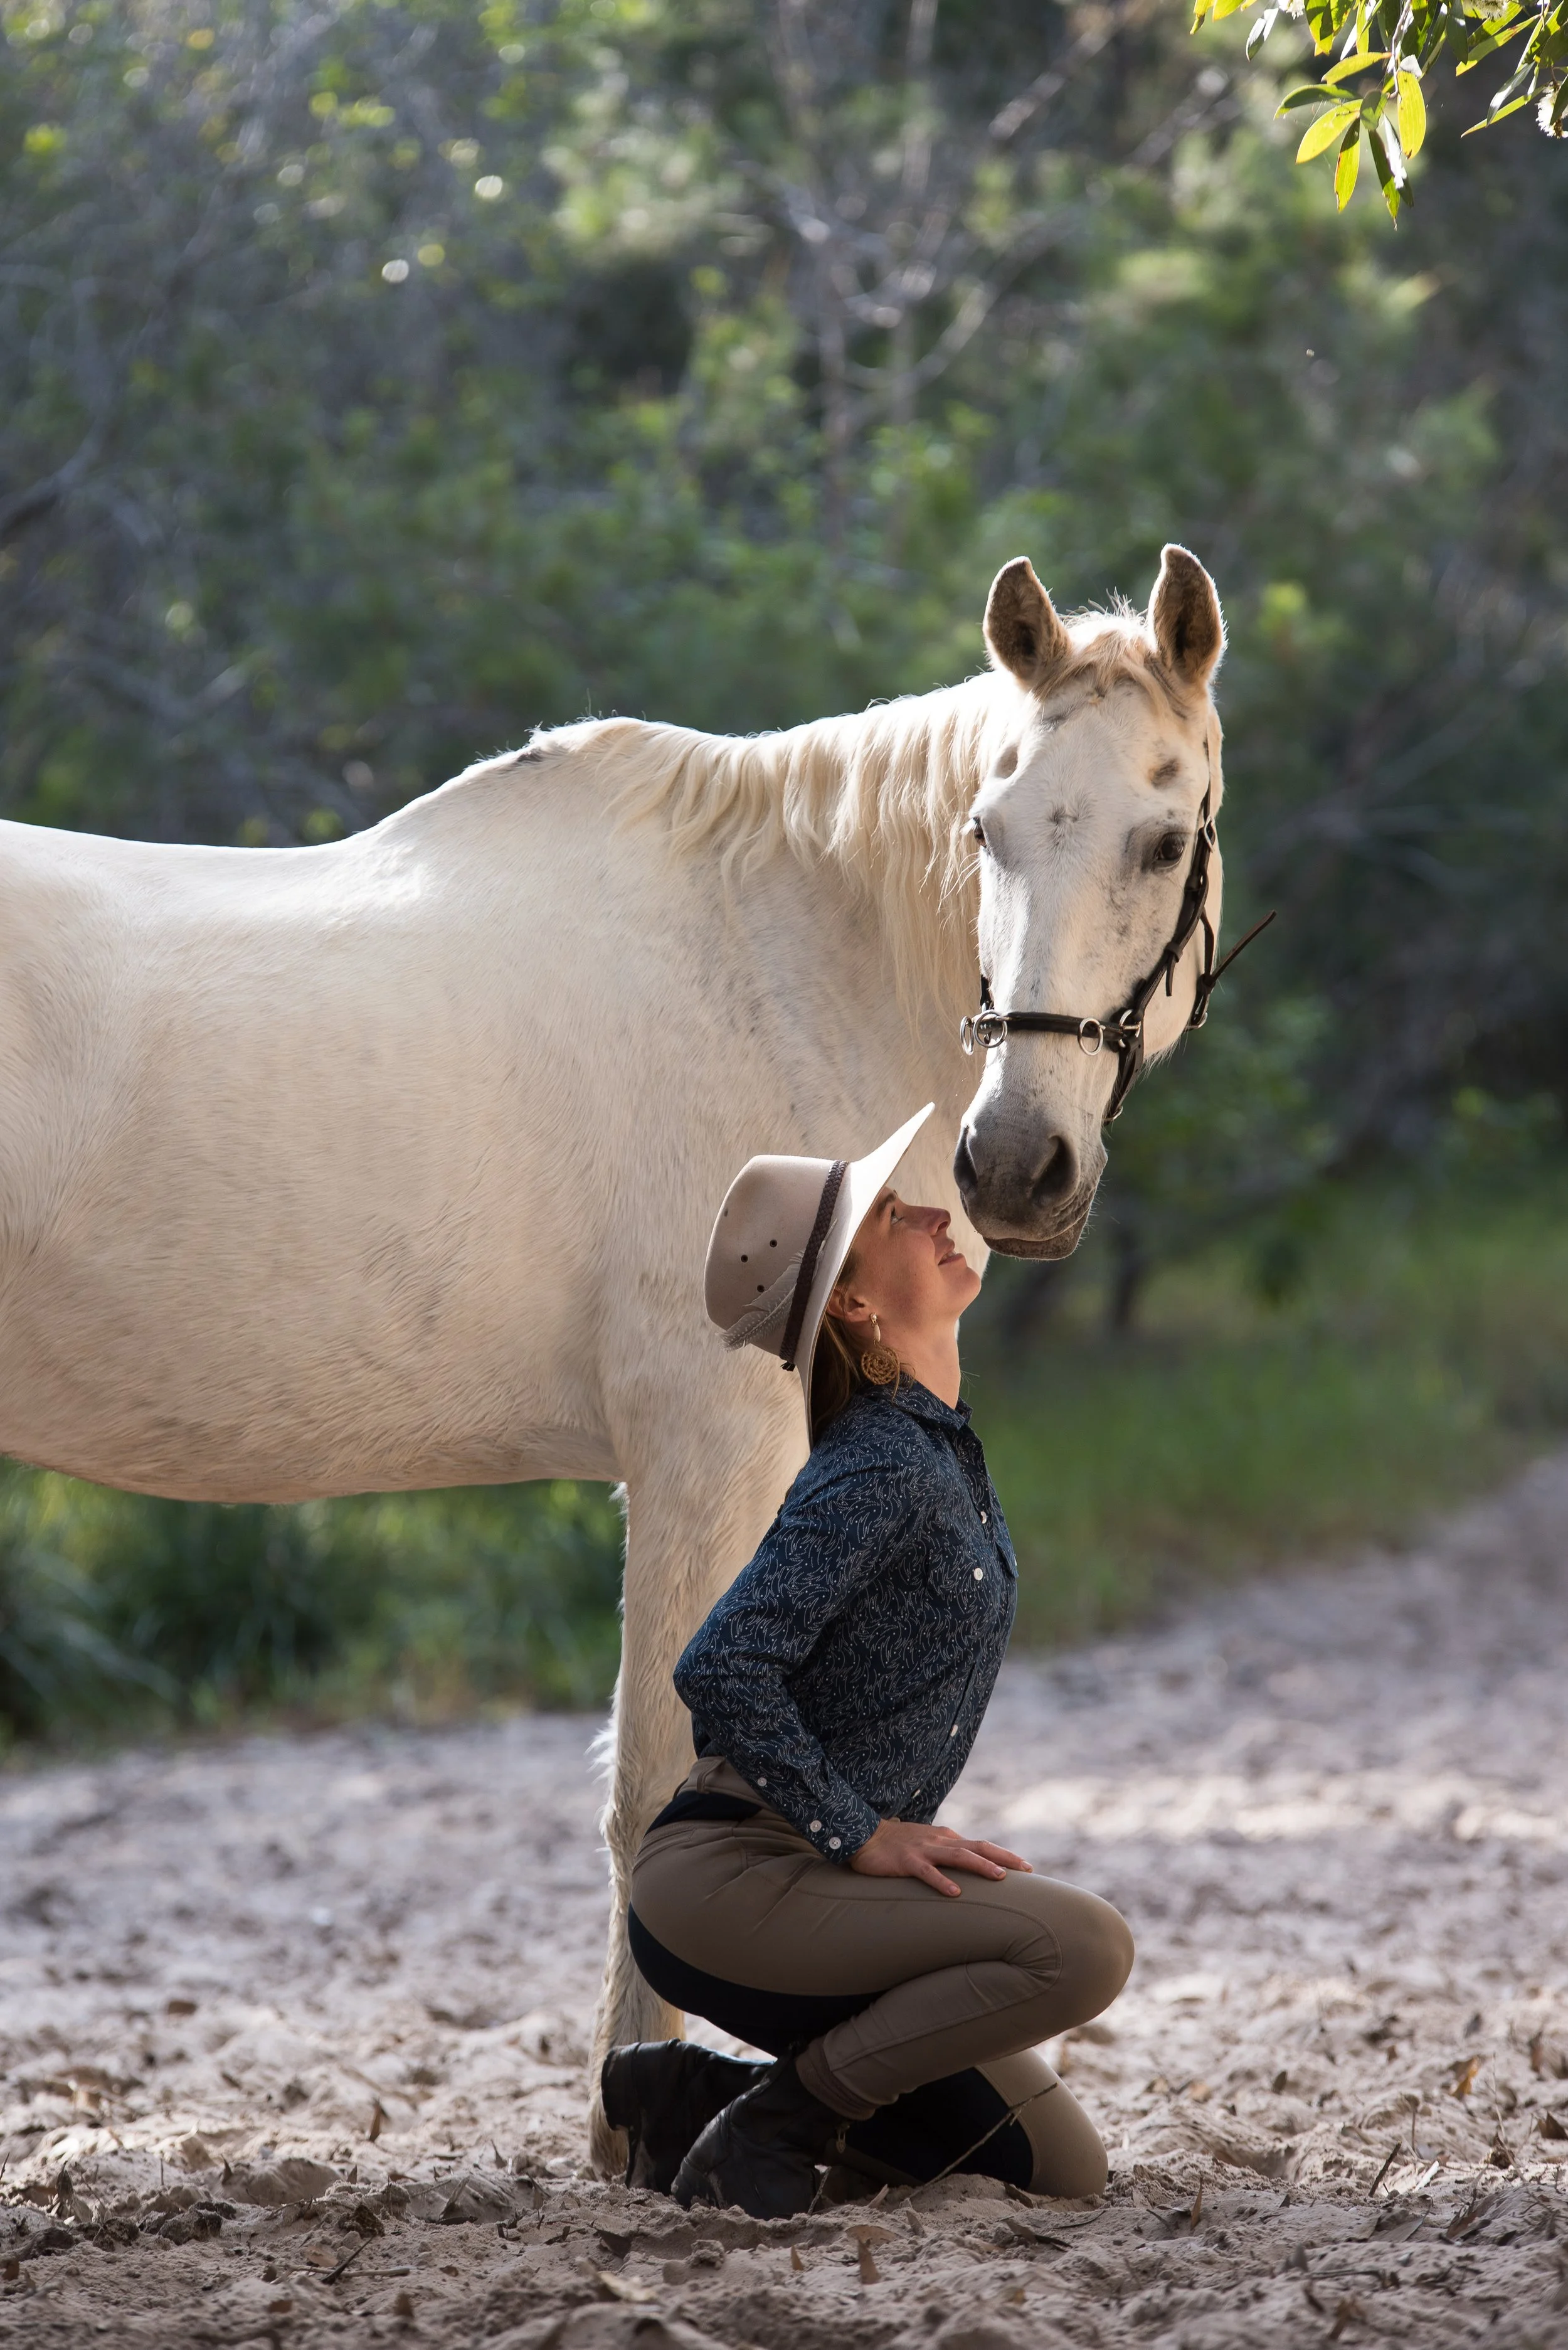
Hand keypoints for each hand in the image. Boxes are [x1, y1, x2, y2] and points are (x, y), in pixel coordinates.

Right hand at [847, 1817, 1032, 1896]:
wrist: (865, 1834)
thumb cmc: (898, 1842)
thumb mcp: (928, 1843)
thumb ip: (948, 1851)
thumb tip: (970, 1863)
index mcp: (947, 1838)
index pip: (981, 1845)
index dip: (1004, 1855)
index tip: (1026, 1867)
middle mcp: (940, 1841)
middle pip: (978, 1847)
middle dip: (1004, 1858)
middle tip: (1027, 1870)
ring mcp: (924, 1850)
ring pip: (958, 1857)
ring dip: (981, 1866)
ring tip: (1000, 1877)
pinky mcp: (907, 1861)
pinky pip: (927, 1872)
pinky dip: (942, 1882)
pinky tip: (955, 1893)